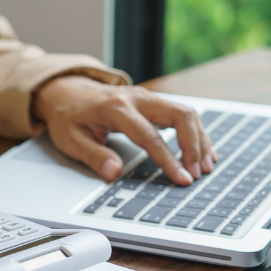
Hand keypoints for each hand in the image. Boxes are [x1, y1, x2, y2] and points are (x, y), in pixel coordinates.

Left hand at [33, 76, 215, 185]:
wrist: (65, 91)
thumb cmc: (67, 116)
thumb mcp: (70, 139)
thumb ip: (93, 156)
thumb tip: (114, 173)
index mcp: (115, 108)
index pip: (149, 136)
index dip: (168, 160)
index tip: (181, 178)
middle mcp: (136, 98)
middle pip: (179, 116)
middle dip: (193, 146)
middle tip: (197, 173)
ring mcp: (147, 97)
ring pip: (186, 113)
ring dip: (199, 139)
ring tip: (205, 166)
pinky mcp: (152, 102)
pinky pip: (181, 114)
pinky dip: (195, 132)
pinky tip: (201, 151)